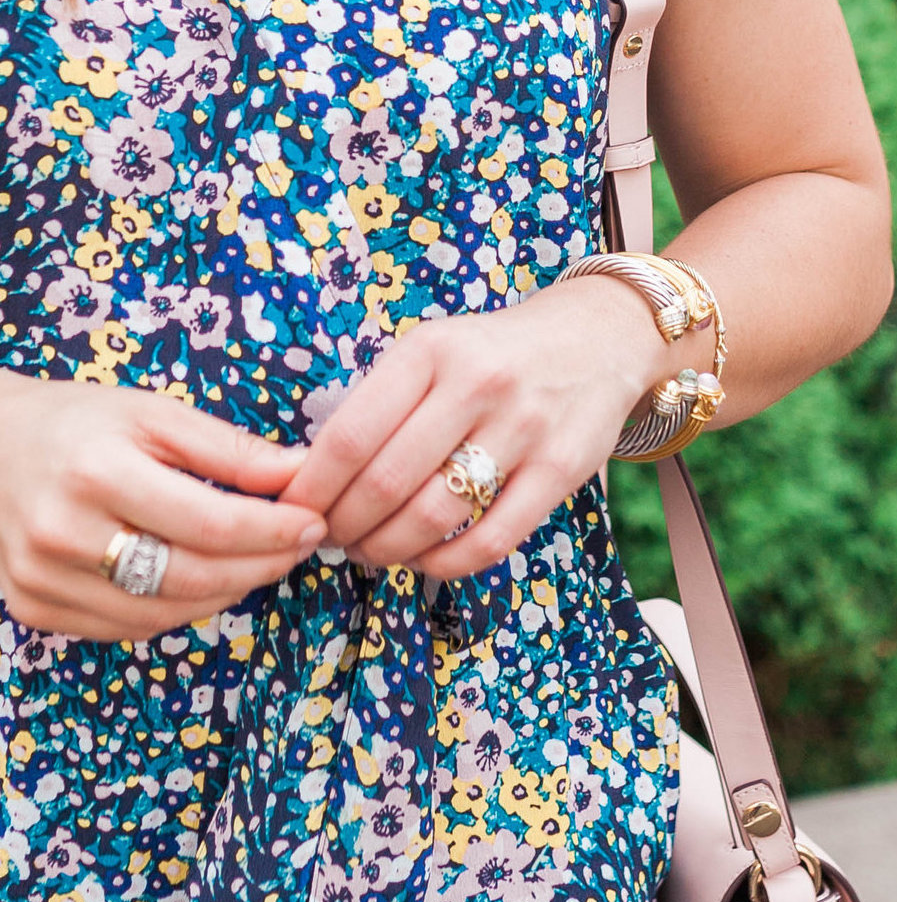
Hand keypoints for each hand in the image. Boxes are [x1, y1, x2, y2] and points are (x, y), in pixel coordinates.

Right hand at [0, 377, 325, 639]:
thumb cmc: (77, 424)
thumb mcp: (154, 414)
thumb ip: (231, 450)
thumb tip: (303, 475)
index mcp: (96, 472)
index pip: (212, 525)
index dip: (274, 531)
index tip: (313, 522)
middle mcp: (63, 533)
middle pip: (193, 577)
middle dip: (262, 566)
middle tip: (298, 547)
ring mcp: (44, 579)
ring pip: (166, 613)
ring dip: (227, 592)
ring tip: (258, 561)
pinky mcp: (36, 606)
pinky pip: (130, 626)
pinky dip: (179, 608)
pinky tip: (201, 579)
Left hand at [281, 279, 673, 580]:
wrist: (598, 339)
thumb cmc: (493, 355)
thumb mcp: (434, 350)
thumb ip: (382, 402)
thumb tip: (312, 478)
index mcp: (430, 350)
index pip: (350, 434)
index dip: (311, 487)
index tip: (293, 511)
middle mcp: (477, 384)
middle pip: (385, 482)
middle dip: (343, 525)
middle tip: (329, 538)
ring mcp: (524, 428)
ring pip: (433, 516)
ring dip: (387, 548)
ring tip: (370, 551)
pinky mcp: (562, 470)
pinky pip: (491, 540)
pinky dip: (445, 563)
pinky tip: (424, 560)